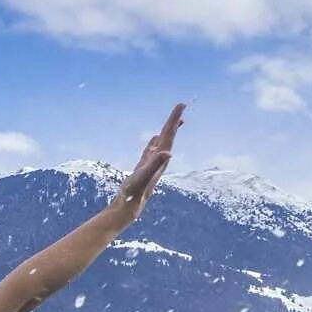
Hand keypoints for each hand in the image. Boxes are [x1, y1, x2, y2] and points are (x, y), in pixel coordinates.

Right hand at [108, 102, 182, 223]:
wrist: (129, 207)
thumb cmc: (134, 193)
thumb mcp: (143, 177)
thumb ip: (155, 164)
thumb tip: (168, 152)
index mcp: (160, 158)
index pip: (168, 135)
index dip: (174, 120)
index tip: (181, 105)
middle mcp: (159, 160)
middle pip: (168, 137)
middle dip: (174, 121)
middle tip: (182, 106)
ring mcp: (151, 164)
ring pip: (162, 143)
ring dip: (168, 131)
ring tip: (175, 121)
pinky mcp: (143, 167)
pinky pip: (151, 150)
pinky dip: (154, 142)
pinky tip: (154, 138)